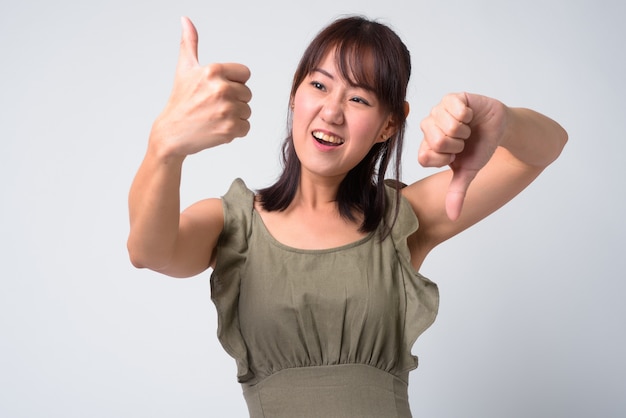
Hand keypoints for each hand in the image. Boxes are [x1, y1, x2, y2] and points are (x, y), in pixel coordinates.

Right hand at [152, 17, 251, 155]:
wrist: (172, 133)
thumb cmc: (180, 101)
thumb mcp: (185, 69)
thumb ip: (190, 43)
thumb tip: (186, 20)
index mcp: (213, 70)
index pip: (245, 74)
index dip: (233, 82)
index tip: (217, 89)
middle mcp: (221, 88)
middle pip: (247, 93)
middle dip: (234, 100)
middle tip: (213, 106)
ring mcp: (226, 110)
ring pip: (247, 111)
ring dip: (235, 116)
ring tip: (215, 117)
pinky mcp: (229, 129)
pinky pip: (246, 127)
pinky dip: (235, 131)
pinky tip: (217, 128)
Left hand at [419, 93, 507, 220]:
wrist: (500, 129)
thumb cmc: (480, 148)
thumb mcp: (468, 172)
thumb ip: (457, 192)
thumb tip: (453, 216)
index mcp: (427, 146)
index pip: (425, 157)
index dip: (445, 158)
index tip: (455, 155)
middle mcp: (429, 128)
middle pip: (436, 141)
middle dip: (457, 144)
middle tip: (464, 141)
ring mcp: (438, 111)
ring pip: (447, 125)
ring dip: (465, 130)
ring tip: (468, 128)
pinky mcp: (451, 98)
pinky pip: (454, 108)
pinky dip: (468, 115)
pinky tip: (470, 115)